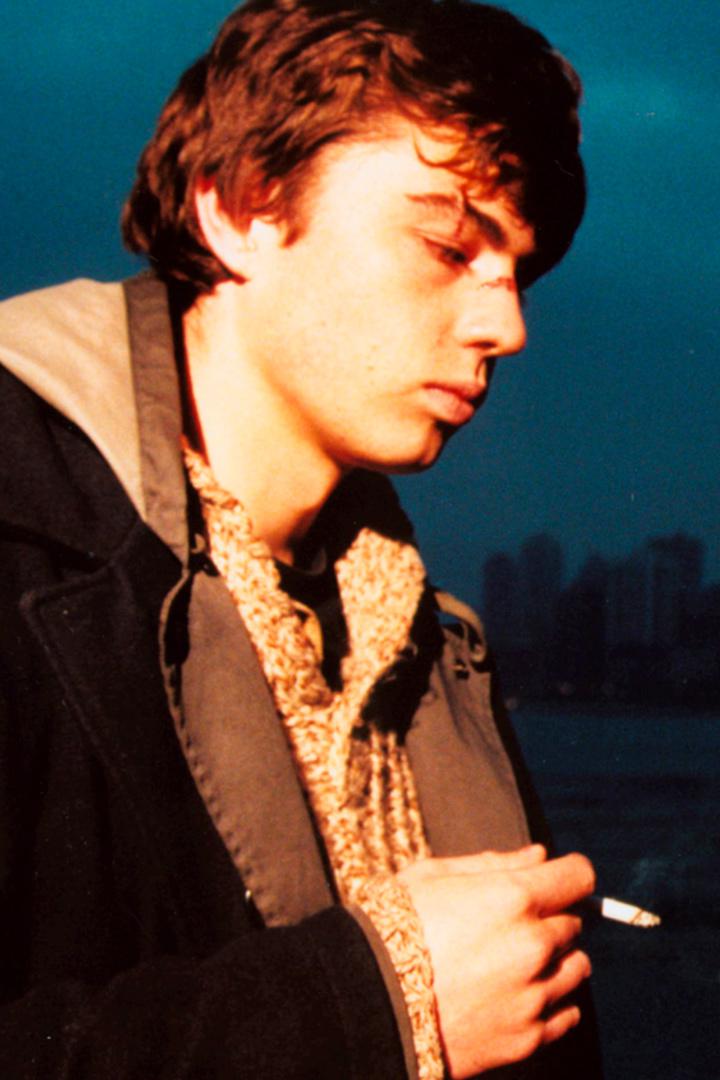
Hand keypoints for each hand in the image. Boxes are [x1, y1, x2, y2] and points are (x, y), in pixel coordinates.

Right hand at [399, 845, 594, 1077]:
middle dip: (549, 919)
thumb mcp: (434, 876)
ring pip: (577, 967)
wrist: (368, 1000)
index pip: (578, 876)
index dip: (566, 875)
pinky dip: (551, 1002)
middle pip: (574, 922)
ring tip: (512, 963)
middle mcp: (533, 944)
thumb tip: (539, 856)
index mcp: (513, 897)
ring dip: (555, 961)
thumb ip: (494, 863)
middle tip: (508, 926)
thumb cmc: (394, 926)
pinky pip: (567, 1013)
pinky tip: (517, 994)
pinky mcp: (527, 1037)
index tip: (554, 882)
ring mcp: (533, 994)